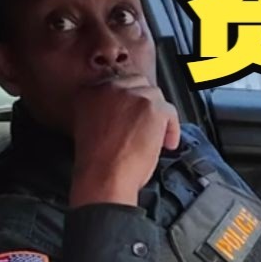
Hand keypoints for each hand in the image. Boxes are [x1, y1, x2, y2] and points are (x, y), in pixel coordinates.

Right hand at [68, 74, 181, 207]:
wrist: (104, 177)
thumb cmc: (97, 163)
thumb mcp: (89, 128)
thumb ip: (103, 112)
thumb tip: (126, 113)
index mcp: (90, 92)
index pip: (119, 85)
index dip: (130, 102)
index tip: (134, 116)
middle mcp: (110, 88)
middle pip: (139, 85)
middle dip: (145, 105)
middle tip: (147, 126)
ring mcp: (132, 95)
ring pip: (156, 98)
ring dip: (158, 117)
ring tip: (155, 138)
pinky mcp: (152, 107)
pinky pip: (170, 112)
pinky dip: (171, 129)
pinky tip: (164, 144)